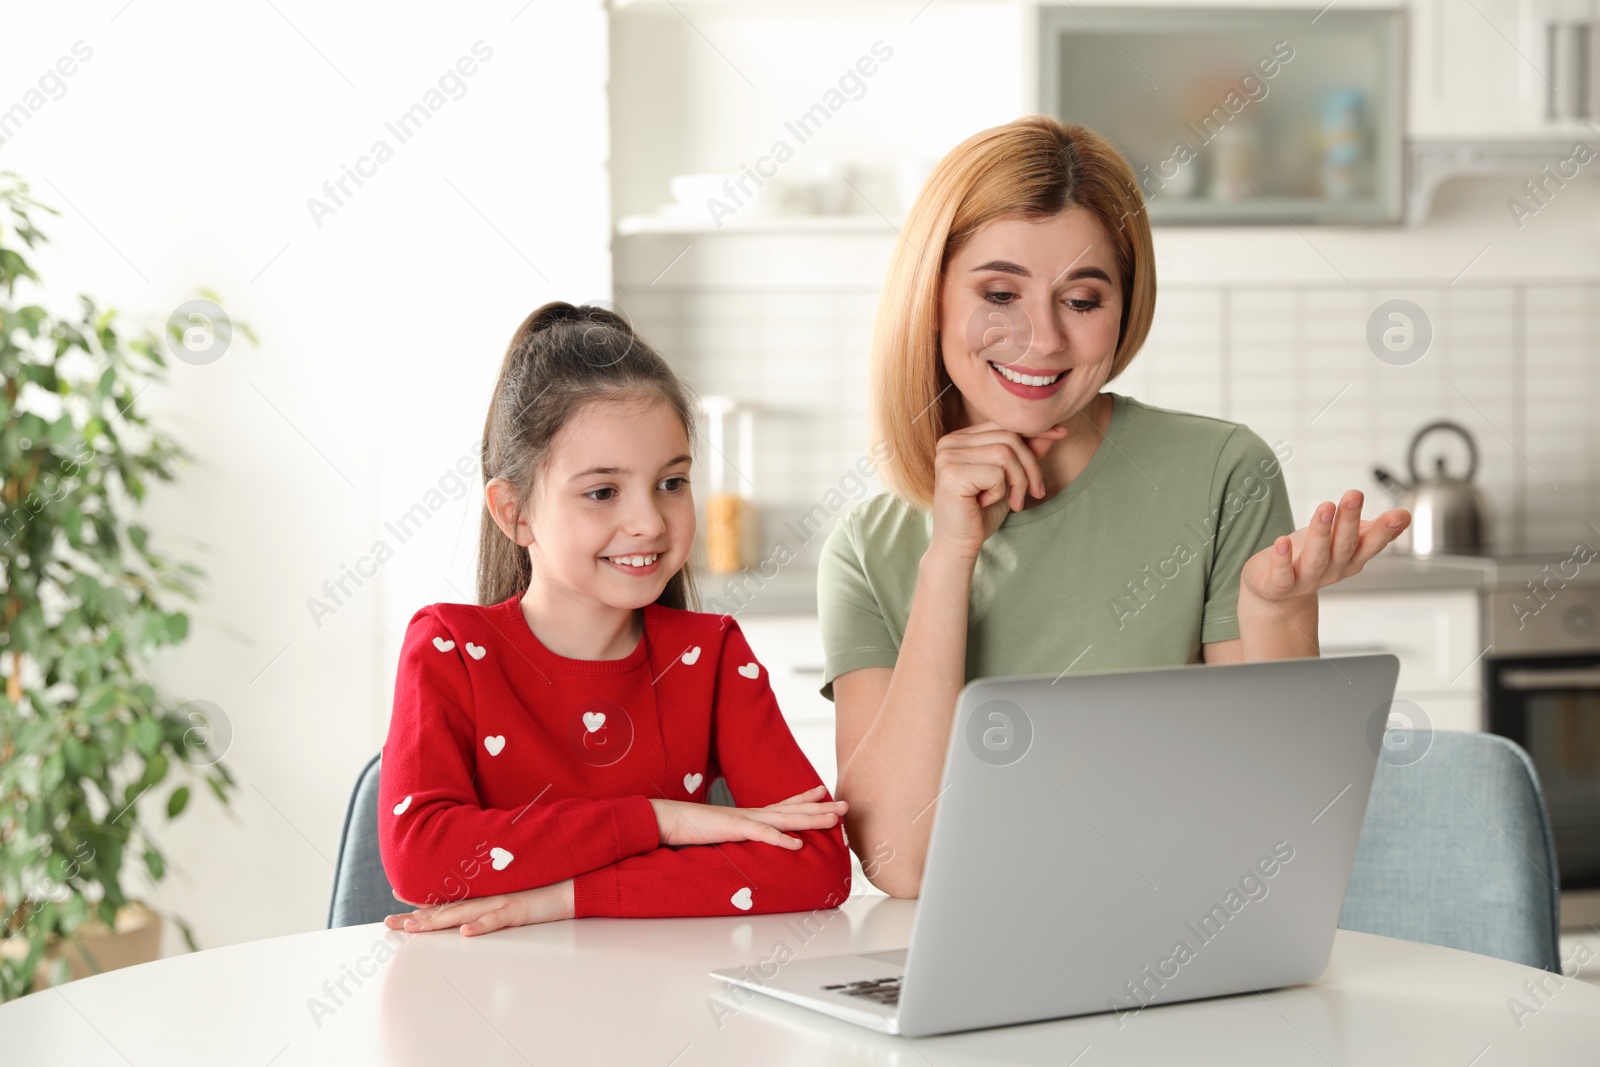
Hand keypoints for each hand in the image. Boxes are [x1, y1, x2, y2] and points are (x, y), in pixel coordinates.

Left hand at [385, 880, 574, 935]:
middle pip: (445, 909)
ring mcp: (501, 902)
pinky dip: (482, 926)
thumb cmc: (543, 890)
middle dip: (416, 917)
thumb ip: (492, 902)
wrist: (572, 884)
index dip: (421, 900)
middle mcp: (487, 897)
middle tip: (389, 921)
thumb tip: (471, 914)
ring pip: (463, 913)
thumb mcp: (513, 896)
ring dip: (437, 920)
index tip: (396, 898)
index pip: (446, 899)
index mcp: (484, 895)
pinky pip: (497, 919)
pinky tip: (465, 933)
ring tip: (414, 927)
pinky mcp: (519, 910)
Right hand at [650, 784, 846, 849]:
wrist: (668, 820)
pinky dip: (781, 840)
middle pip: (793, 809)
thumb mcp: (720, 833)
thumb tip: (742, 840)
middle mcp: (752, 813)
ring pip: (786, 819)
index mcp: (749, 814)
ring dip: (812, 819)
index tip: (822, 790)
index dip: (804, 797)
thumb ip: (735, 835)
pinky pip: (763, 835)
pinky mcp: (735, 829)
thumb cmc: (690, 828)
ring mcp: (746, 819)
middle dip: (821, 807)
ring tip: (834, 818)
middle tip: (846, 805)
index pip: (783, 804)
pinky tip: (799, 845)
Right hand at [929, 420, 1069, 561]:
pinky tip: (986, 503)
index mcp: (960, 439)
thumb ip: (1026, 453)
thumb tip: (1053, 429)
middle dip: (1030, 466)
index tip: (1061, 434)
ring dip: (1018, 482)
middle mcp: (950, 443)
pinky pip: (996, 473)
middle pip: (1008, 437)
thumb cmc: (982, 513)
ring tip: (1013, 502)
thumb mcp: (1010, 479)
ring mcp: (948, 457)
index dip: (1034, 431)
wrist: (959, 545)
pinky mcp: (952, 474)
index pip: (1003, 424)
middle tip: (1034, 493)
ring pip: (1005, 454)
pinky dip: (1001, 492)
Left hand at [1240, 490, 1410, 609]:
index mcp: (1350, 559)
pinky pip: (1282, 575)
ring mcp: (1306, 580)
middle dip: (1350, 521)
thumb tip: (1405, 517)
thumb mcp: (1343, 542)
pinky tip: (1282, 541)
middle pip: (1343, 546)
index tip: (1398, 514)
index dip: (1384, 531)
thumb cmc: (1311, 557)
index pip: (1370, 545)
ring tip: (1325, 506)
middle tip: (1354, 495)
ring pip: (1316, 558)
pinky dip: (1282, 559)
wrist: (1276, 590)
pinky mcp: (1279, 586)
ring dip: (1321, 532)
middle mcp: (1332, 571)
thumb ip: (1370, 531)